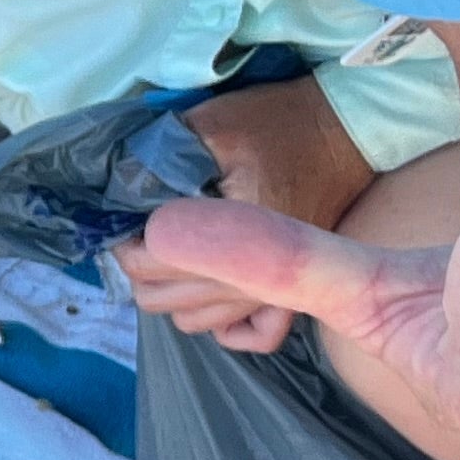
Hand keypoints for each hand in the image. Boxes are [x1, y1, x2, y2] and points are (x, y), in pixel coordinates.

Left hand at [123, 81, 379, 350]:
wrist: (340, 133)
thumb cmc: (276, 124)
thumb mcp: (213, 125)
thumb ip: (160, 157)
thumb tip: (118, 190)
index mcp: (235, 235)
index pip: (149, 262)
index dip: (123, 237)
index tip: (125, 212)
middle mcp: (252, 279)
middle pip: (158, 298)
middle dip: (137, 263)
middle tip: (141, 228)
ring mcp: (269, 294)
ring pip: (189, 321)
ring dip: (168, 290)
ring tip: (171, 249)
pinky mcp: (286, 294)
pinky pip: (244, 335)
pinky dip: (218, 321)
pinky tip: (210, 286)